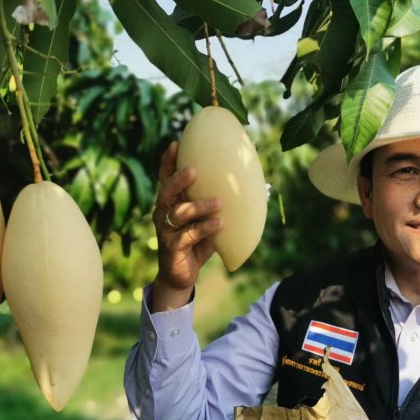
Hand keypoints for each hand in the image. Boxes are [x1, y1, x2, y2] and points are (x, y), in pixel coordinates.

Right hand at [151, 142, 221, 311]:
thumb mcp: (206, 220)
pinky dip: (205, 228)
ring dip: (200, 206)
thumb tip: (255, 186)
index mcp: (170, 202)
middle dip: (179, 179)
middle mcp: (164, 213)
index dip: (168, 161)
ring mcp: (165, 230)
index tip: (177, 144)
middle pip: (166, 191)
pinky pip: (188, 235)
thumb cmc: (196, 242)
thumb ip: (220, 204)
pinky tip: (220, 224)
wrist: (181, 275)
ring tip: (219, 203)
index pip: (165, 178)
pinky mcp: (172, 247)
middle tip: (194, 170)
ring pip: (179, 213)